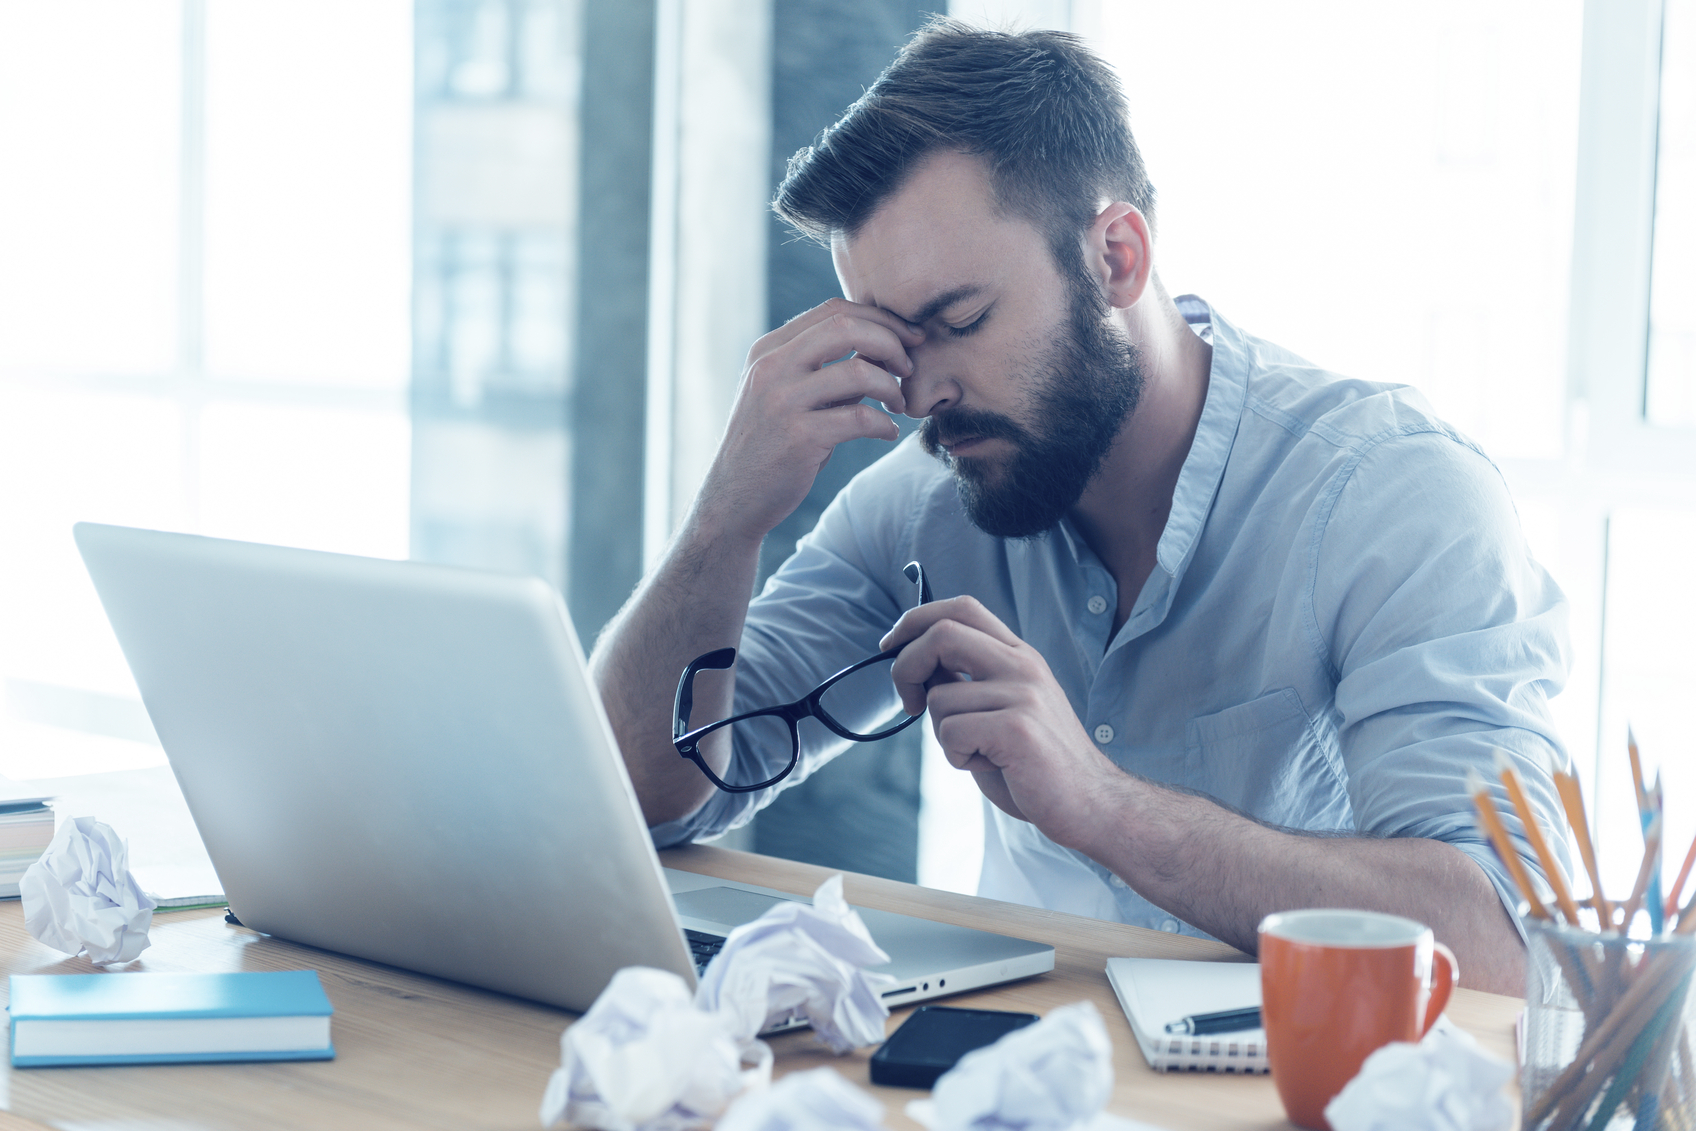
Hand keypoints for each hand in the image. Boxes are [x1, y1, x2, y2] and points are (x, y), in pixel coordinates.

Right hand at [694, 298, 924, 546]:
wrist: (734, 497)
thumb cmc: (773, 443)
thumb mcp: (790, 395)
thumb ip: (828, 370)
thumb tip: (885, 349)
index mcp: (770, 349)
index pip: (834, 311)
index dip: (880, 319)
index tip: (908, 338)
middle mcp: (772, 367)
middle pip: (847, 328)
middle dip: (891, 342)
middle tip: (909, 367)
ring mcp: (782, 401)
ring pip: (858, 371)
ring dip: (891, 387)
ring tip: (898, 405)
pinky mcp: (798, 437)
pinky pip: (860, 418)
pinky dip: (884, 425)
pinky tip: (887, 433)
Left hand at [880, 597, 1123, 848]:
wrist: (1090, 803)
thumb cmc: (1035, 763)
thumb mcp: (1000, 709)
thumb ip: (966, 682)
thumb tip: (914, 661)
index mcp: (1019, 655)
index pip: (961, 608)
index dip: (916, 620)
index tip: (891, 646)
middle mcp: (1023, 665)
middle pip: (942, 633)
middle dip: (905, 666)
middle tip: (908, 703)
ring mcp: (1023, 694)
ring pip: (939, 698)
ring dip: (943, 735)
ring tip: (980, 753)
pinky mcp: (1017, 728)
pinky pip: (951, 732)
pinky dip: (957, 757)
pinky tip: (990, 766)